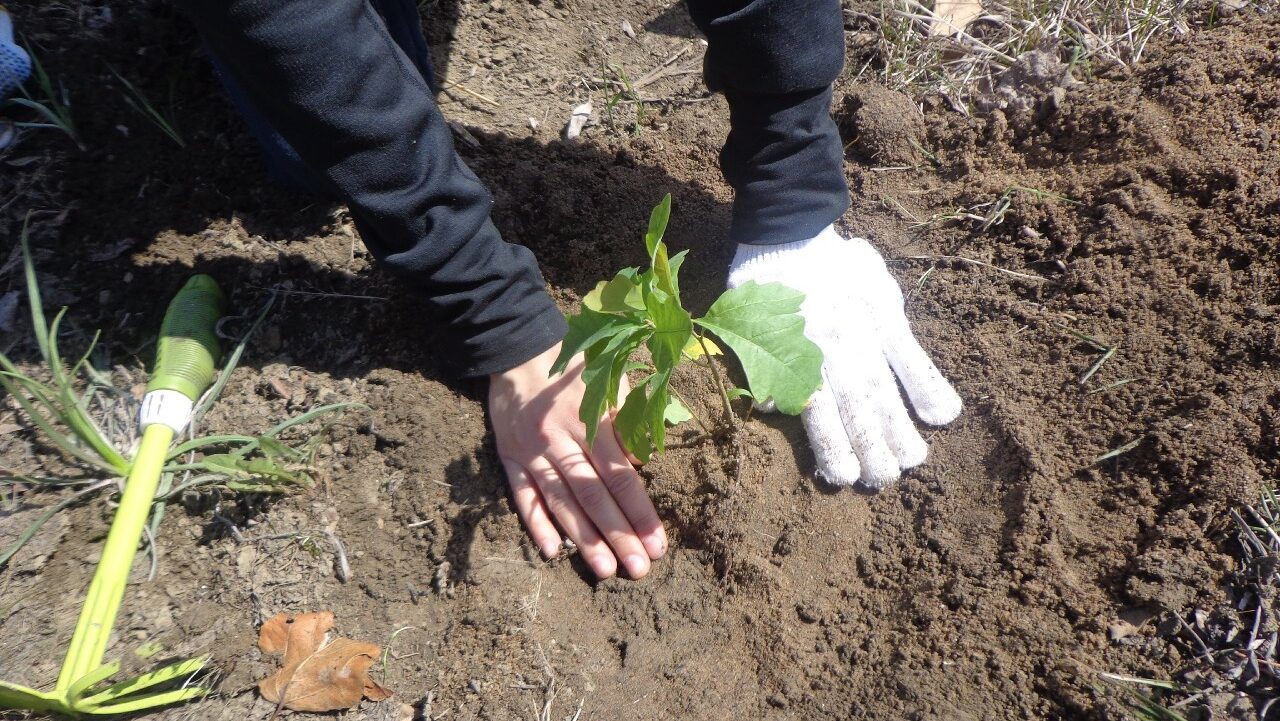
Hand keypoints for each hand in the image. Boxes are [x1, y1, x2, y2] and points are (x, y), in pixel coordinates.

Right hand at [488, 343, 666, 578]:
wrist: (518, 350)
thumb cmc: (574, 367)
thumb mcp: (607, 382)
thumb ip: (625, 423)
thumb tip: (642, 463)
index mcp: (590, 422)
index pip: (619, 477)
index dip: (640, 513)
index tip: (658, 543)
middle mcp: (560, 442)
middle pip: (593, 497)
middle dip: (618, 536)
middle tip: (639, 569)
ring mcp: (532, 453)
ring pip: (560, 503)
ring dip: (584, 540)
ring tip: (605, 570)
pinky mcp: (509, 458)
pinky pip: (522, 496)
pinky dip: (536, 524)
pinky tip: (552, 551)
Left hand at [727, 226, 961, 487]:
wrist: (788, 227)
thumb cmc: (763, 283)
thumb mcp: (747, 323)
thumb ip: (759, 365)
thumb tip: (768, 404)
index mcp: (794, 355)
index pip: (816, 410)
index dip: (831, 444)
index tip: (844, 476)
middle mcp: (829, 347)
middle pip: (854, 406)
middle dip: (870, 447)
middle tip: (883, 480)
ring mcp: (862, 329)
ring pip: (881, 386)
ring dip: (897, 426)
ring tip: (911, 461)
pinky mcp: (884, 310)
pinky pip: (908, 351)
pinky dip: (926, 382)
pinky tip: (943, 415)